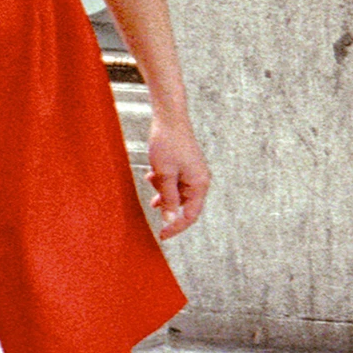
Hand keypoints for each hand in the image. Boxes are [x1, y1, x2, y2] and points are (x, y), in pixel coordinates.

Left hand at [143, 115, 209, 238]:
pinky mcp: (186, 165)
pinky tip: (152, 174)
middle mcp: (200, 180)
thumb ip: (168, 199)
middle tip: (152, 203)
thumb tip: (170, 220)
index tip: (161, 235)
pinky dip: (164, 182)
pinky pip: (175, 181)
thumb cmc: (167, 144)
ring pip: (177, 192)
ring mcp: (194, 172)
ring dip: (163, 191)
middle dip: (167, 203)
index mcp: (200, 184)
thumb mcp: (164, 175)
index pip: (190, 215)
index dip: (176, 227)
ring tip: (152, 179)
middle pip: (184, 204)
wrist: (169, 117)